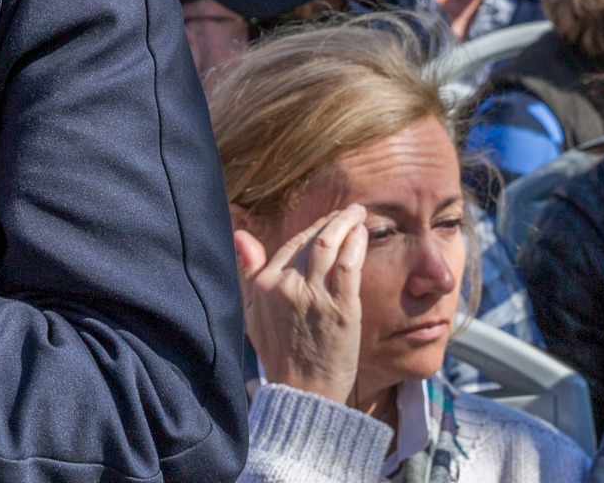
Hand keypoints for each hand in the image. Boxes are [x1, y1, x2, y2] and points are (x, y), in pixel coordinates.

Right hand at [234, 207, 367, 403]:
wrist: (304, 392)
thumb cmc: (281, 352)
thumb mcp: (253, 312)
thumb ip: (248, 271)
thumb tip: (240, 235)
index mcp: (265, 285)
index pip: (292, 243)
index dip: (313, 229)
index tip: (328, 222)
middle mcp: (287, 286)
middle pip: (312, 240)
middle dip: (333, 221)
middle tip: (350, 211)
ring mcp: (315, 297)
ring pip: (330, 245)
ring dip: (347, 224)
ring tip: (359, 215)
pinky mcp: (341, 309)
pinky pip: (349, 266)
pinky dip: (357, 244)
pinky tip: (363, 235)